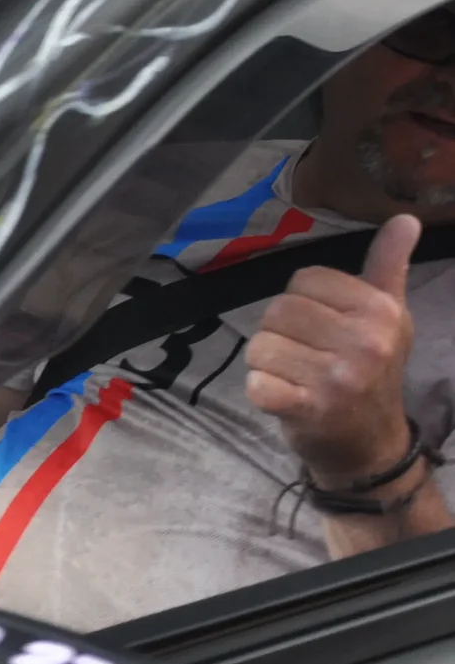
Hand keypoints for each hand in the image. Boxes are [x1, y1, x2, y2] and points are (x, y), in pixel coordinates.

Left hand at [245, 214, 422, 484]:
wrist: (369, 444)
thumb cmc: (372, 372)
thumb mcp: (388, 317)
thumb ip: (388, 266)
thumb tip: (405, 219)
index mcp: (382, 311)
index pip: (303, 280)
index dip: (302, 303)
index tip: (323, 329)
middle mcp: (365, 342)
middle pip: (277, 310)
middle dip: (281, 333)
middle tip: (307, 358)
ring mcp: (337, 378)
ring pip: (259, 345)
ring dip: (267, 363)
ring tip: (296, 378)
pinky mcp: (308, 409)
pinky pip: (257, 384)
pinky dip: (260, 390)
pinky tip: (284, 397)